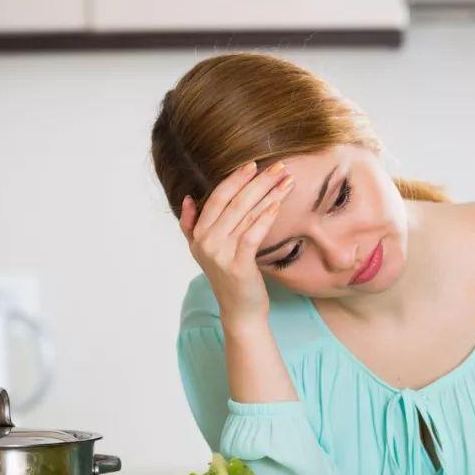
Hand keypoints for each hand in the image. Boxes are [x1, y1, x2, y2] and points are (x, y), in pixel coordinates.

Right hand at [179, 160, 294, 330]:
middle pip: (234, 202)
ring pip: (246, 214)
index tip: (253, 165)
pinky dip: (265, 217)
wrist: (240, 310)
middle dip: (258, 181)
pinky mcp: (238, 265)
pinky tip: (278, 204)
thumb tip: (187, 198)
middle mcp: (205, 242)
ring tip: (287, 181)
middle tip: (279, 167)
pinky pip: (252, 234)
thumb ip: (192, 225)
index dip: (234, 179)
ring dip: (269, 194)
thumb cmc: (229, 277)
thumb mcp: (203, 251)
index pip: (216, 197)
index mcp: (198, 234)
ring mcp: (220, 254)